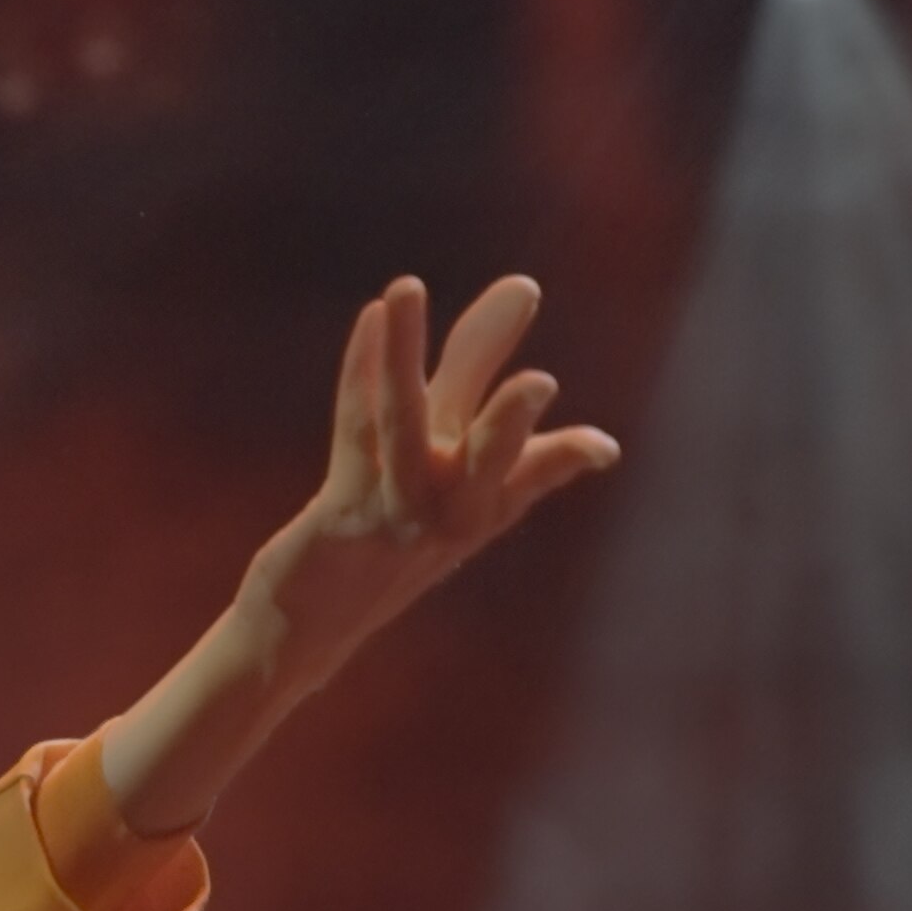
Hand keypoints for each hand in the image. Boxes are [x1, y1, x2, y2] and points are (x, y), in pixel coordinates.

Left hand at [234, 275, 621, 698]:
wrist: (310, 623)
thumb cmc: (390, 544)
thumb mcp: (453, 481)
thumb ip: (502, 422)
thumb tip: (595, 434)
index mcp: (484, 505)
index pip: (536, 471)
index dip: (568, 456)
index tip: (601, 448)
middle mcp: (447, 513)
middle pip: (485, 459)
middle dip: (508, 424)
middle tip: (540, 385)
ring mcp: (393, 513)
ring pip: (403, 427)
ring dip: (402, 357)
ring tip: (405, 287)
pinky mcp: (340, 511)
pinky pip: (352, 431)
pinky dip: (360, 371)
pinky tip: (371, 318)